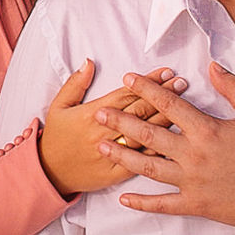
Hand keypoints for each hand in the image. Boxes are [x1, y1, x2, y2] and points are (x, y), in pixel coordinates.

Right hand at [37, 61, 187, 196]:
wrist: (50, 172)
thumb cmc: (56, 137)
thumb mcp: (59, 106)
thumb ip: (75, 83)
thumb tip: (89, 62)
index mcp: (92, 114)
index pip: (126, 94)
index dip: (147, 83)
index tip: (165, 73)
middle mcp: (105, 133)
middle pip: (140, 111)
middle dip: (163, 96)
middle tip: (181, 83)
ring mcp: (113, 153)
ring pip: (145, 134)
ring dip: (165, 118)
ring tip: (184, 105)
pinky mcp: (117, 172)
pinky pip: (142, 161)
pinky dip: (159, 150)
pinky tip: (175, 140)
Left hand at [96, 63, 234, 234]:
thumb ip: (233, 88)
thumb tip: (211, 66)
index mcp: (208, 131)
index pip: (169, 105)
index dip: (146, 89)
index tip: (127, 78)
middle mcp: (194, 156)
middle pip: (149, 134)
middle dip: (121, 122)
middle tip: (98, 113)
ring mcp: (193, 183)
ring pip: (148, 168)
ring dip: (122, 156)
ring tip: (101, 146)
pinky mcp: (197, 206)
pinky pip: (163, 205)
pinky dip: (142, 203)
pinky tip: (123, 198)